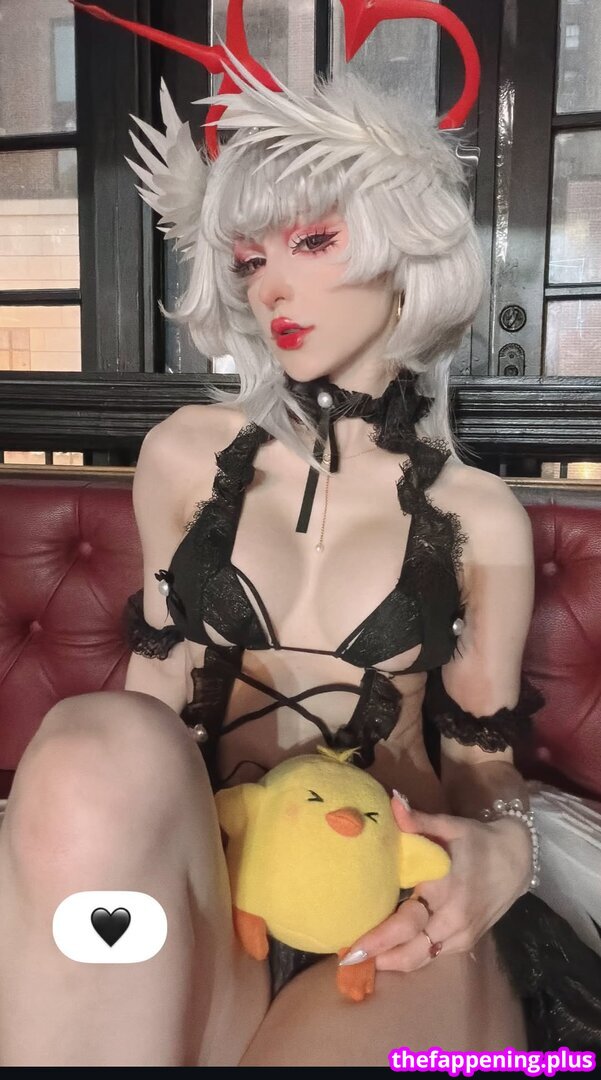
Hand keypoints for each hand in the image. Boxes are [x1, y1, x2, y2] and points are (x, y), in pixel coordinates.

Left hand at [341, 796, 532, 972]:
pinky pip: (434, 954)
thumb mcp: (449, 825)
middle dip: (381, 959)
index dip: (379, 939)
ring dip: (394, 961)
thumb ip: (418, 820)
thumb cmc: (477, 840)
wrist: (517, 858)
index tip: (353, 950)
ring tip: (366, 961)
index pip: (407, 923)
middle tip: (350, 962)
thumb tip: (392, 802)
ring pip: (423, 958)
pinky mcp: (467, 941)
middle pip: (412, 951)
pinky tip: (391, 954)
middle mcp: (453, 919)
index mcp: (445, 890)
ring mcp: (462, 935)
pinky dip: (412, 956)